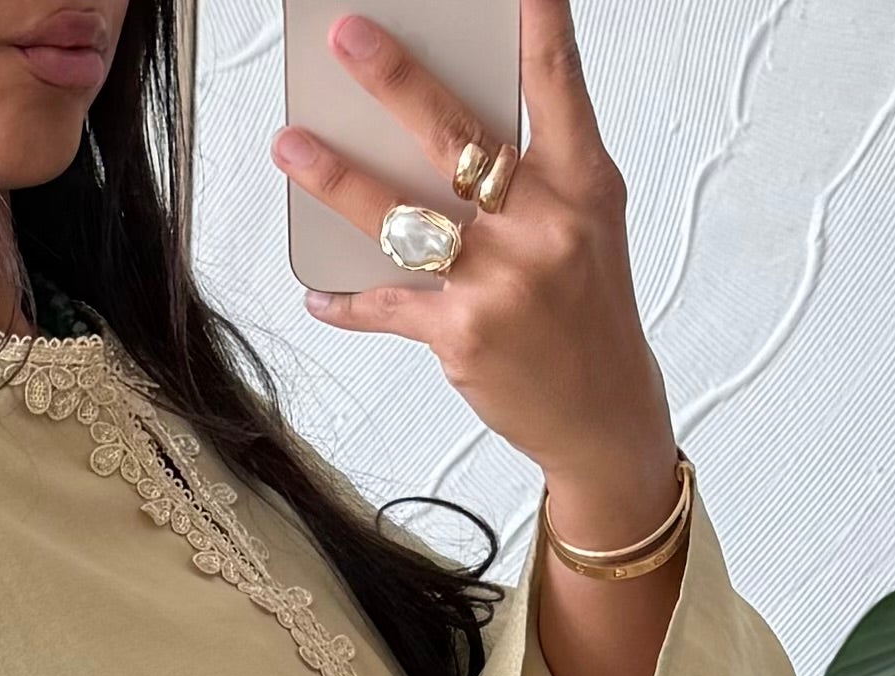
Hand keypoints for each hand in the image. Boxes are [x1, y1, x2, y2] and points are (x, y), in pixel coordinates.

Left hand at [273, 0, 677, 552]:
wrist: (603, 416)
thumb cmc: (586, 310)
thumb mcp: (585, 224)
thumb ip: (534, 169)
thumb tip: (448, 126)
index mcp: (582, 183)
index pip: (556, 79)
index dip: (535, 17)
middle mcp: (544, 224)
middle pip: (456, 136)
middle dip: (395, 81)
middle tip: (347, 38)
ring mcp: (502, 282)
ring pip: (403, 216)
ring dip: (338, 180)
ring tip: (291, 145)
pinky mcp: (463, 337)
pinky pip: (388, 306)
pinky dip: (347, 301)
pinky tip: (317, 292)